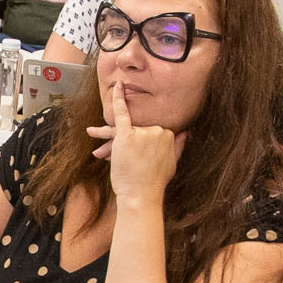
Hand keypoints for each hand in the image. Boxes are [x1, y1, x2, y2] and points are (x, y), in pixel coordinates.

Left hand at [86, 81, 184, 205]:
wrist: (141, 195)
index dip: (140, 145)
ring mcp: (143, 132)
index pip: (150, 131)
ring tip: (96, 137)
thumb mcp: (172, 162)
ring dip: (108, 135)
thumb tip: (185, 132)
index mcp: (168, 134)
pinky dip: (119, 99)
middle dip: (127, 144)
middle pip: (137, 129)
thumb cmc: (154, 182)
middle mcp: (158, 131)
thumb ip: (178, 145)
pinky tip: (116, 87)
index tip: (138, 159)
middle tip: (124, 161)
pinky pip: (122, 112)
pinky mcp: (126, 135)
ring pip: (125, 126)